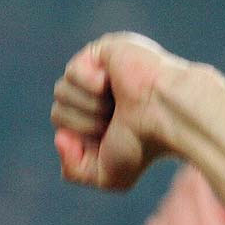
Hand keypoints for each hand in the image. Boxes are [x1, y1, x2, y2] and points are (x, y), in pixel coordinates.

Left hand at [51, 32, 184, 189]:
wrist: (167, 115)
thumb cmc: (144, 144)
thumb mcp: (105, 175)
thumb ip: (73, 169)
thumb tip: (59, 137)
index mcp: (98, 116)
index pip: (62, 127)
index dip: (80, 138)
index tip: (109, 137)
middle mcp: (98, 92)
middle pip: (57, 111)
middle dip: (83, 123)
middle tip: (115, 118)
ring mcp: (101, 68)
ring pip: (61, 91)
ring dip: (89, 105)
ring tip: (118, 101)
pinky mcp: (104, 48)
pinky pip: (72, 71)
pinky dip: (90, 84)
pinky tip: (112, 82)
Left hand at [146, 164, 224, 224]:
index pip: (196, 179)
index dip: (206, 166)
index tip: (218, 159)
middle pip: (180, 188)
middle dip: (196, 181)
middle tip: (215, 182)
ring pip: (167, 204)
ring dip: (183, 198)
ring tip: (205, 208)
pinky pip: (157, 222)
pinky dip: (169, 217)